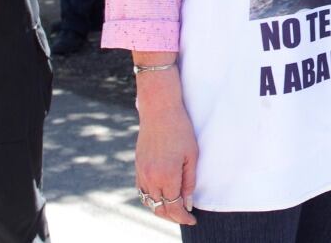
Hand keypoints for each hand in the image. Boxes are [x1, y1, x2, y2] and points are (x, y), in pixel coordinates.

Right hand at [135, 76, 197, 225]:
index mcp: (166, 176)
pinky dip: (151, 198)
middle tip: (185, 217)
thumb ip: (189, 182)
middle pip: (160, 208)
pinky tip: (161, 197)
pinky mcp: (137, 166)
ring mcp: (141, 172)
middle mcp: (151, 177)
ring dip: (161, 209)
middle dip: (173, 216)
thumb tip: (188, 204)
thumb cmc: (181, 130)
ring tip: (174, 209)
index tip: (193, 220)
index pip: (174, 207)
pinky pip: (142, 191)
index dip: (183, 217)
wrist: (159, 111)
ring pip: (149, 202)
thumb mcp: (191, 156)